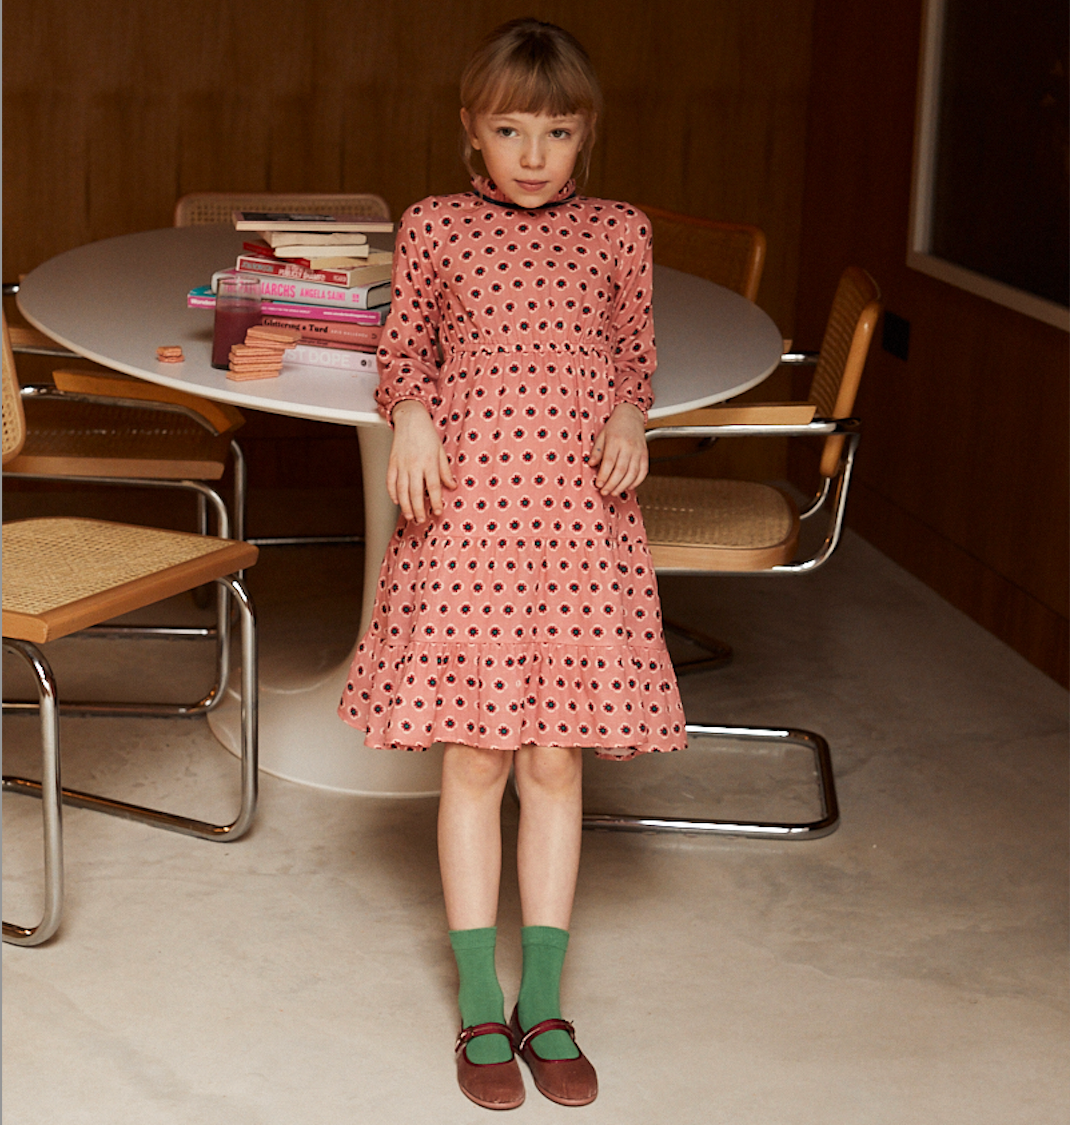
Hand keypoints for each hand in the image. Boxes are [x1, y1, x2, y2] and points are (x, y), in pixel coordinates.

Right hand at [387, 400, 456, 521]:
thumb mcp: (440, 451)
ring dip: (405, 506)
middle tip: (421, 520)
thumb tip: (452, 486)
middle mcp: (414, 465)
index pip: (433, 487)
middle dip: (418, 509)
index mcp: (429, 462)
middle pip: (416, 492)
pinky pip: (390, 481)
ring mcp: (401, 465)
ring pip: (401, 490)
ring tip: (409, 517)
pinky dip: (392, 493)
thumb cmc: (426, 434)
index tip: (437, 512)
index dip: (436, 501)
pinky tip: (397, 502)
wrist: (410, 419)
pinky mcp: (392, 463)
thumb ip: (445, 471)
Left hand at [589, 402, 648, 496]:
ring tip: (614, 492)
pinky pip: (643, 472)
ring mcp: (638, 451)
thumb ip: (596, 451)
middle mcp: (629, 446)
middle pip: (621, 470)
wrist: (631, 415)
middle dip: (611, 484)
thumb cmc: (615, 426)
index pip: (609, 462)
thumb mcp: (602, 435)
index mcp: (615, 440)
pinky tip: (628, 486)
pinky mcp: (645, 455)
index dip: (604, 476)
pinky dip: (636, 482)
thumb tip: (591, 464)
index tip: (598, 484)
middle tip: (604, 492)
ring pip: (632, 474)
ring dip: (622, 486)